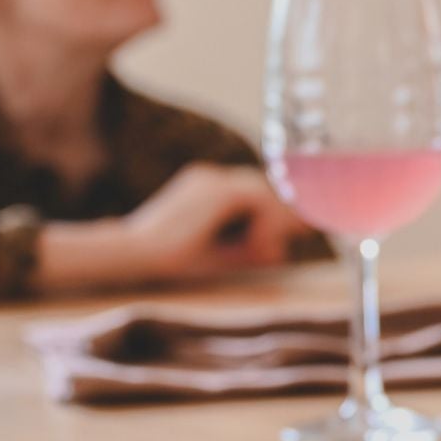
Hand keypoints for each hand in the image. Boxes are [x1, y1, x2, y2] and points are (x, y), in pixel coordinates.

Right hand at [36, 164, 309, 293]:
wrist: (138, 254)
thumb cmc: (173, 262)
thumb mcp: (220, 256)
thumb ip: (251, 249)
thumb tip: (281, 251)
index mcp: (206, 188)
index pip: (255, 191)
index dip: (278, 209)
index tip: (299, 227)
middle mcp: (210, 178)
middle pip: (262, 187)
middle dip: (283, 213)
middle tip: (302, 233)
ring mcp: (211, 179)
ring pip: (263, 192)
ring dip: (275, 221)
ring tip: (271, 250)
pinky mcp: (215, 190)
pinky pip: (257, 199)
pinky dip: (266, 222)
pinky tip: (258, 246)